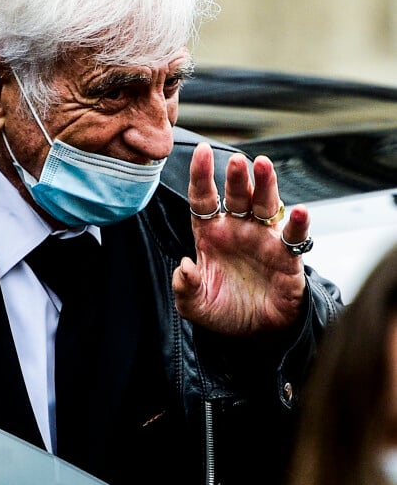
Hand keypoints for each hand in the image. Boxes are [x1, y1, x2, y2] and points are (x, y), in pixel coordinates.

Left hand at [172, 143, 308, 334]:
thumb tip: (184, 267)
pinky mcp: (287, 256)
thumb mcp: (195, 306)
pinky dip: (298, 223)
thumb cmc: (224, 310)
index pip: (204, 199)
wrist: (256, 333)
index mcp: (211, 234)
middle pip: (237, 196)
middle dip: (237, 177)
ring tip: (264, 166)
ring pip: (265, 205)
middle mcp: (238, 229)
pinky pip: (293, 236)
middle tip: (237, 160)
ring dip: (265, 185)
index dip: (202, 176)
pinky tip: (299, 211)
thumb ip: (185, 288)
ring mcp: (264, 239)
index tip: (201, 151)